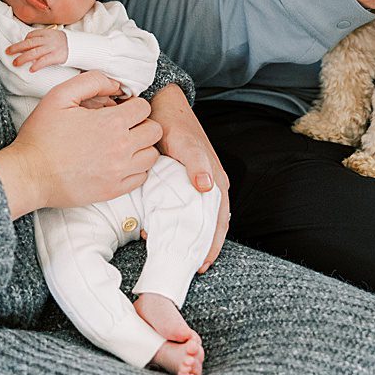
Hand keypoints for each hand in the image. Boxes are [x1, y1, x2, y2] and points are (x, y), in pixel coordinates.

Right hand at [0, 70, 162, 216]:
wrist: (30, 174)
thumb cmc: (41, 135)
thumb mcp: (59, 96)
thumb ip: (90, 82)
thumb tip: (115, 84)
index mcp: (111, 123)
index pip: (144, 107)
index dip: (131, 105)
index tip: (118, 109)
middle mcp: (121, 147)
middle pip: (154, 130)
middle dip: (141, 123)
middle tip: (122, 125)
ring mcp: (120, 171)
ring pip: (152, 155)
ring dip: (141, 146)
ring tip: (122, 143)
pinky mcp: (115, 189)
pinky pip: (142, 177)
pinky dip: (136, 167)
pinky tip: (118, 162)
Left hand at [5, 28, 68, 71]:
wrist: (80, 46)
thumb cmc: (63, 42)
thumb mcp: (52, 36)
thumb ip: (41, 38)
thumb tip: (27, 42)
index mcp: (46, 33)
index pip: (31, 35)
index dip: (23, 41)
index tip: (18, 47)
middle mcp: (47, 40)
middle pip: (29, 43)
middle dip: (16, 48)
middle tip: (7, 52)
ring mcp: (52, 48)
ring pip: (34, 52)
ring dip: (23, 58)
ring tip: (15, 63)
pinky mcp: (57, 57)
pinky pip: (45, 61)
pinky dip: (37, 65)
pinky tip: (31, 70)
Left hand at [149, 83, 228, 271]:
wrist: (162, 106)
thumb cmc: (177, 125)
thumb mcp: (187, 144)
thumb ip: (197, 164)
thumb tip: (207, 188)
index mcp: (216, 182)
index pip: (219, 222)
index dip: (211, 244)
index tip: (201, 265)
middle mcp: (209, 187)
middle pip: (208, 226)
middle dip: (199, 248)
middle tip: (186, 268)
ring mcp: (194, 186)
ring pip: (193, 219)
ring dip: (185, 237)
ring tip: (171, 255)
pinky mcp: (179, 182)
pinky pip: (179, 208)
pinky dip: (172, 221)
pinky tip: (155, 230)